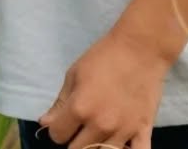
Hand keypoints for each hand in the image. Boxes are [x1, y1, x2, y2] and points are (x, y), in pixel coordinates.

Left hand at [37, 27, 167, 146]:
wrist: (140, 48)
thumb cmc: (104, 56)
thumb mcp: (75, 73)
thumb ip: (60, 102)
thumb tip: (45, 123)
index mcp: (80, 108)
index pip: (58, 136)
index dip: (58, 128)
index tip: (64, 120)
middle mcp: (100, 125)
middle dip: (75, 138)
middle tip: (82, 124)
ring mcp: (123, 131)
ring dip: (97, 145)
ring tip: (99, 131)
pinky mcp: (143, 131)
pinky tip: (122, 143)